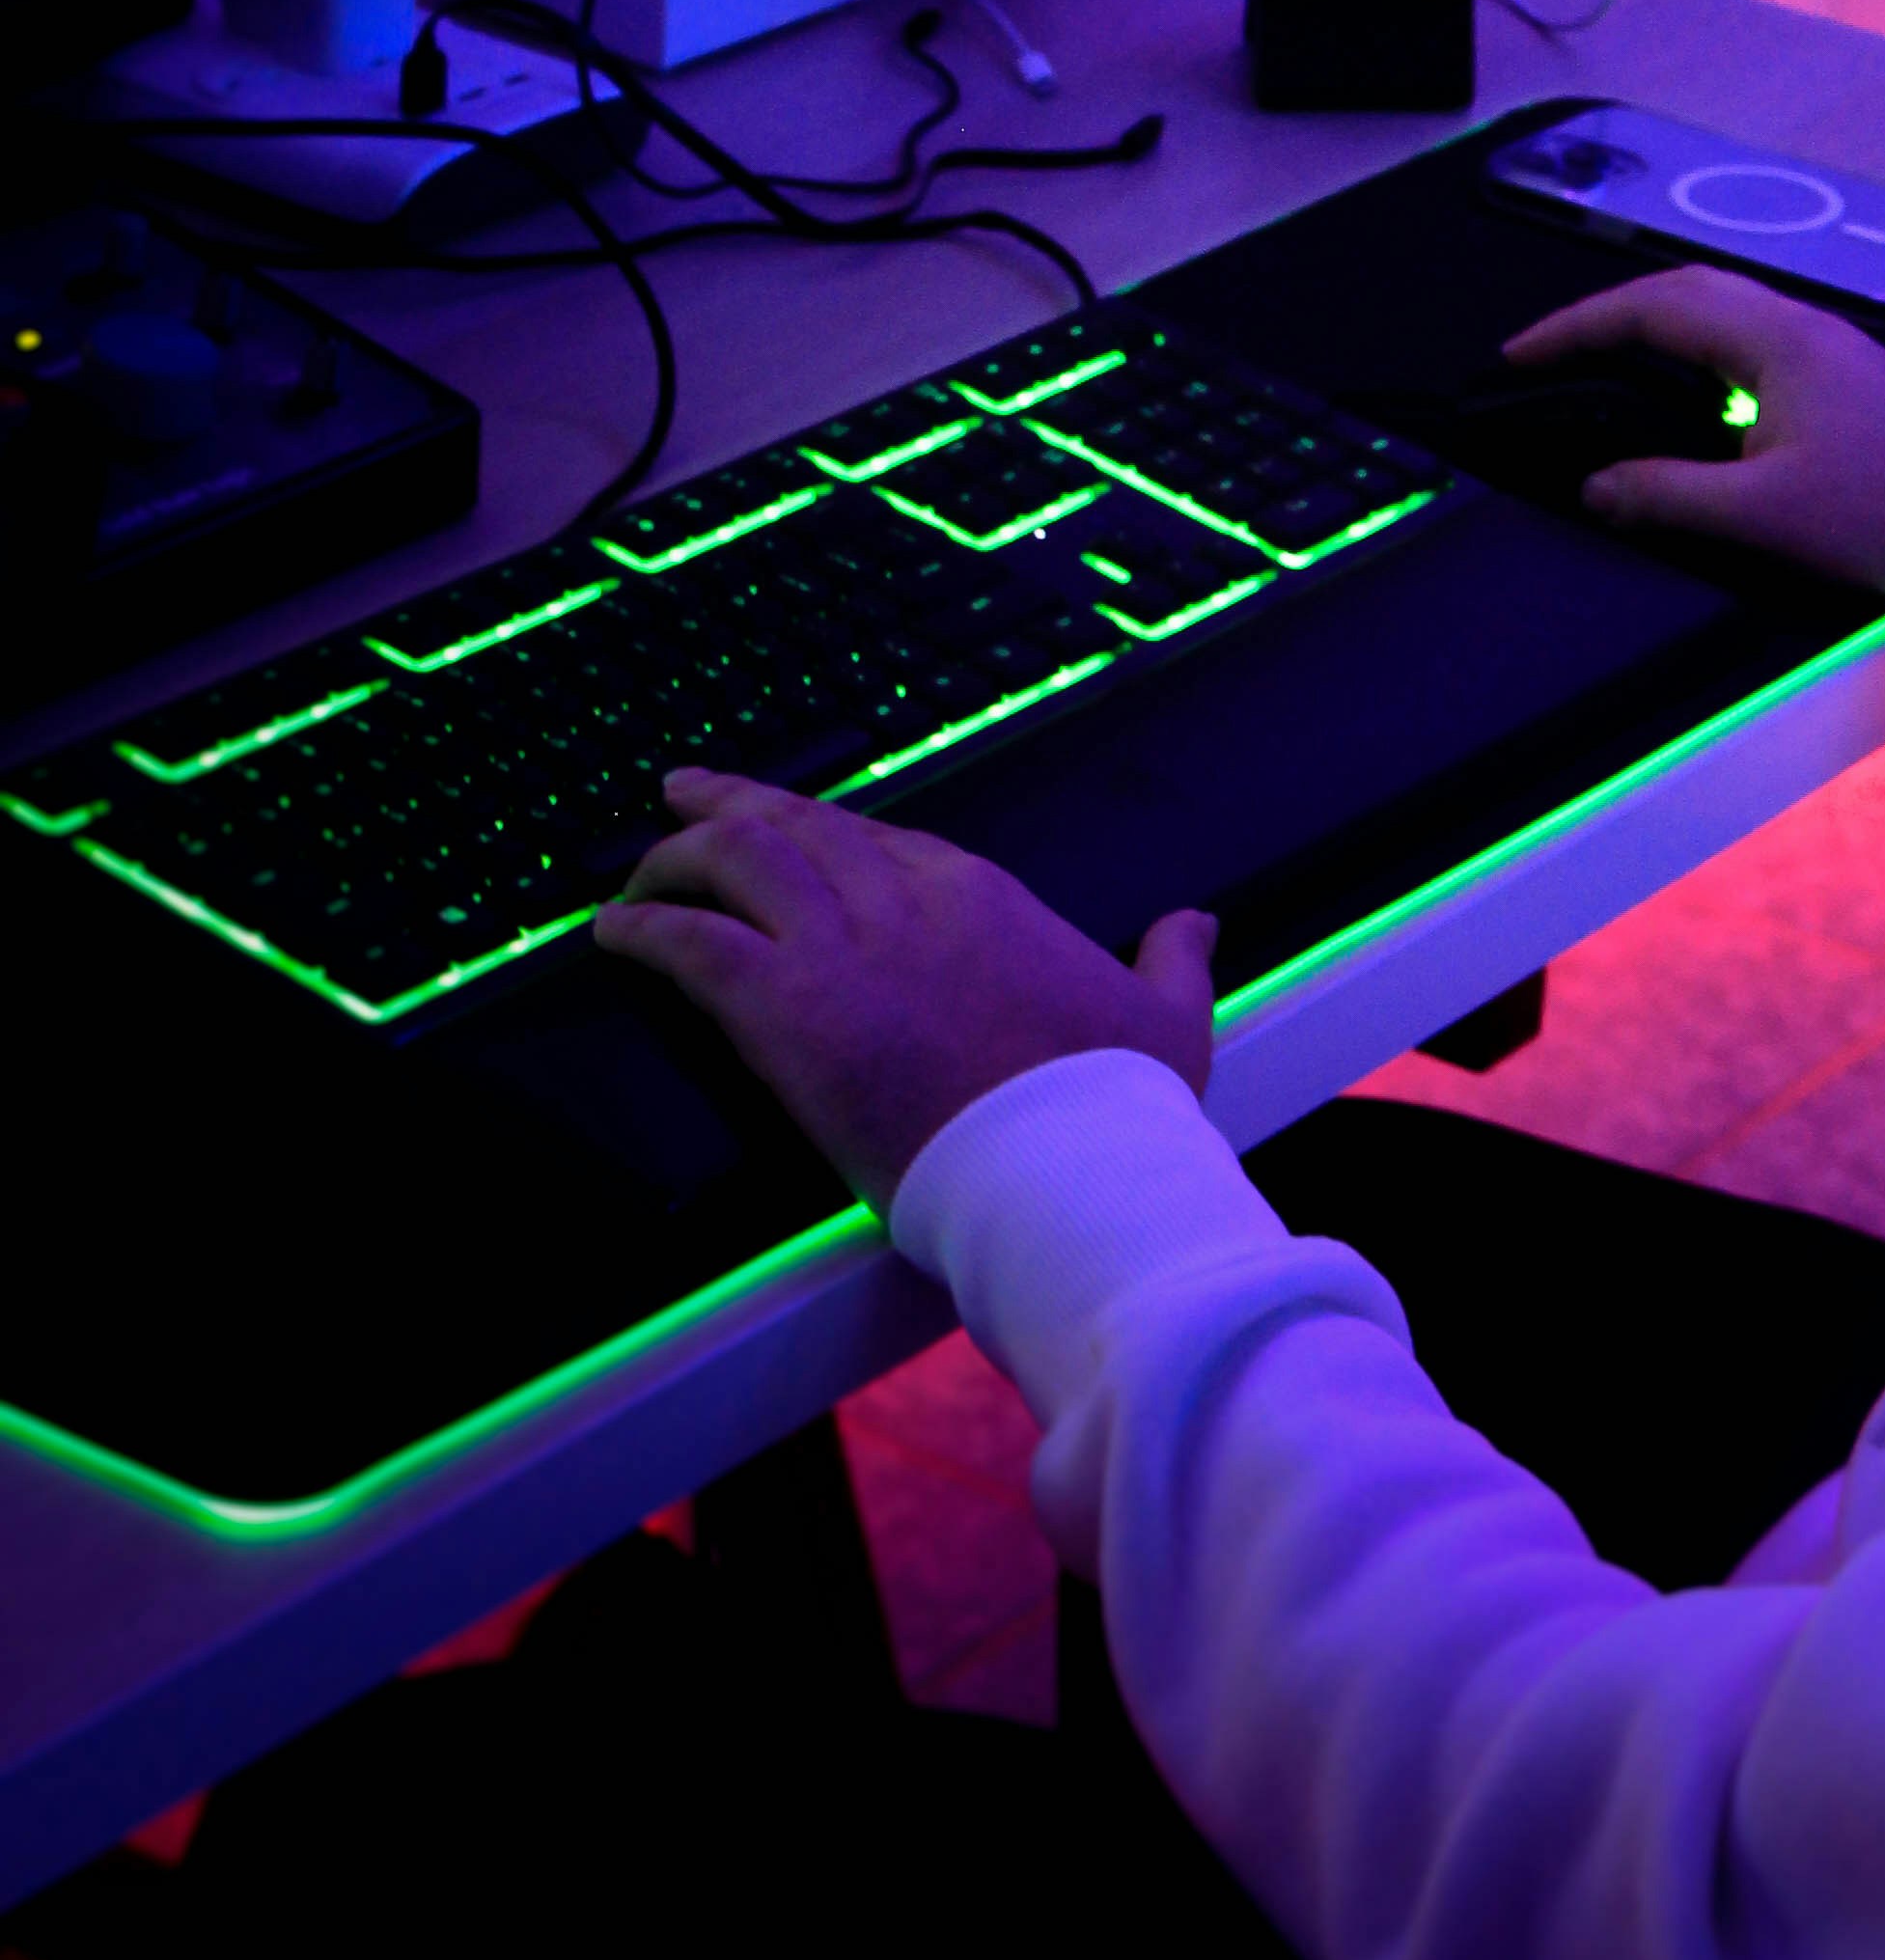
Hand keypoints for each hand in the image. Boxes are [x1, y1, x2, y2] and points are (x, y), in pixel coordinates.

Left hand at [593, 768, 1216, 1207]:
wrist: (1066, 1161)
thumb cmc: (1115, 1102)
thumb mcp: (1170, 1017)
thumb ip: (1174, 959)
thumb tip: (1196, 921)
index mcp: (981, 897)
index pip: (884, 842)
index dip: (826, 832)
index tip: (796, 831)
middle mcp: (904, 901)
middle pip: (799, 828)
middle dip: (735, 806)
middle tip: (684, 797)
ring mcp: (843, 949)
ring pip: (736, 864)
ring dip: (677, 856)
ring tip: (638, 864)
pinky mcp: (789, 1009)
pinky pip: (692, 946)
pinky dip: (645, 931)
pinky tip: (613, 934)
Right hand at [1499, 268, 1884, 609]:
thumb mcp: (1764, 515)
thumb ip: (1668, 496)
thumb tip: (1600, 488)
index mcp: (1777, 339)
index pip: (1653, 307)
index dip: (1575, 328)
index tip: (1522, 355)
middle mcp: (1805, 328)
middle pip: (1686, 293)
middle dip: (1609, 317)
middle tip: (1554, 354)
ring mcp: (1831, 352)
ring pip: (1724, 315)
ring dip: (1658, 331)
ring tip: (1607, 370)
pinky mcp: (1848, 383)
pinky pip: (1754, 344)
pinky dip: (1701, 358)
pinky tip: (1694, 404)